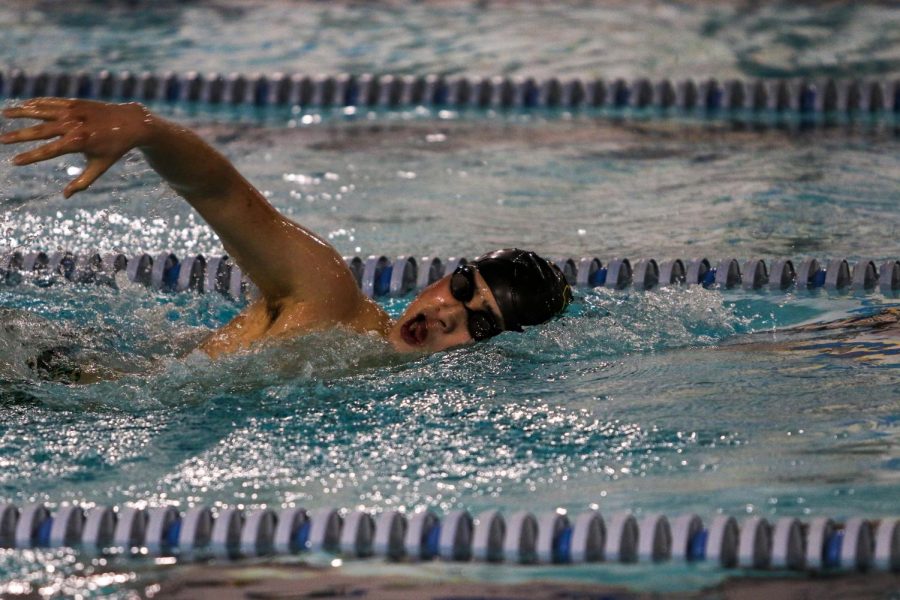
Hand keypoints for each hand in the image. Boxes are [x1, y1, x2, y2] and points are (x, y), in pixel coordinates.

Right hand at [1, 98, 151, 197]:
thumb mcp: (101, 166)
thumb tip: (65, 196)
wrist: (131, 122)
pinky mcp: (75, 102)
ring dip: (21, 112)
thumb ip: (83, 182)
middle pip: (40, 131)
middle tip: (1, 140)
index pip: (48, 151)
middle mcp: (73, 125)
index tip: (14, 162)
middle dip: (18, 135)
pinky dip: (36, 103)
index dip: (30, 157)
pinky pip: (51, 102)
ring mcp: (73, 111)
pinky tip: (23, 105)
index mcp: (79, 142)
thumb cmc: (115, 148)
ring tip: (3, 113)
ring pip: (42, 111)